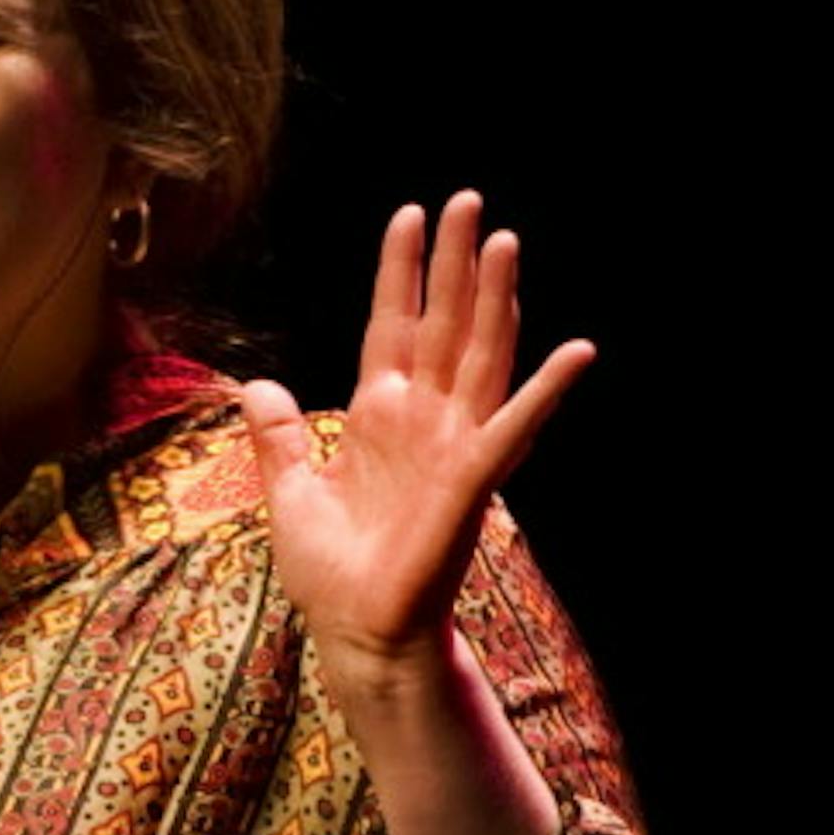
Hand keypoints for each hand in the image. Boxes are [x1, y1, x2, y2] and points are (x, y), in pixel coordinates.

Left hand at [240, 192, 592, 689]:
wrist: (357, 634)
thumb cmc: (332, 572)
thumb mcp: (289, 492)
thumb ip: (278, 437)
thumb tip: (257, 386)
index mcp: (377, 416)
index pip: (390, 325)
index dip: (399, 272)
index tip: (409, 215)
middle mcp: (421, 420)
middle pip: (441, 323)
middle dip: (454, 263)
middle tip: (468, 200)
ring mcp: (451, 446)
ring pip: (478, 356)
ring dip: (495, 301)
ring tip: (508, 242)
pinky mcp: (471, 482)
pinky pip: (512, 429)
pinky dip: (544, 391)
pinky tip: (576, 351)